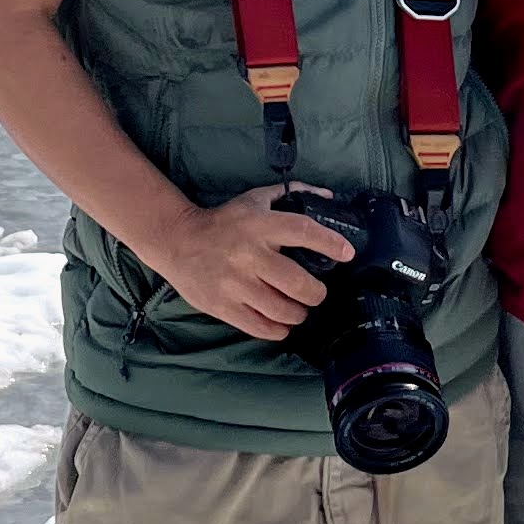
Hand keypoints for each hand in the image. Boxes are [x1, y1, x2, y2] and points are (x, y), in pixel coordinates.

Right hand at [158, 184, 351, 340]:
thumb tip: (327, 195)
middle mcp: (250, 255)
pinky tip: (280, 323)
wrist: (177, 241)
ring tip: (297, 309)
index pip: (304, 232)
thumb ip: (291, 194)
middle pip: (299, 284)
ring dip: (298, 313)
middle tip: (315, 293)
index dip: (330, 244)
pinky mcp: (223, 306)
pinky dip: (278, 330)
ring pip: (283, 311)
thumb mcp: (255, 200)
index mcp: (260, 225)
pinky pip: (262, 328)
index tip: (347, 253)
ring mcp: (235, 284)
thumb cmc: (223, 221)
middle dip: (316, 294)